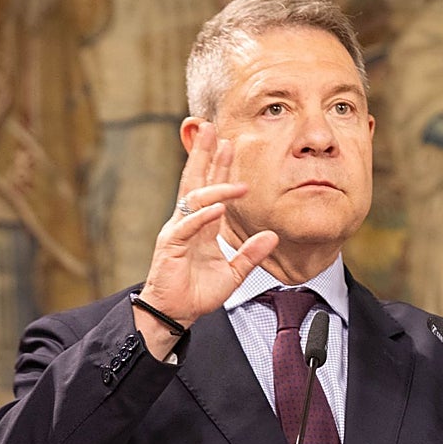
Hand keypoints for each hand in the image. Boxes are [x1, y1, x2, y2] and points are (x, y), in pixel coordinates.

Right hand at [137, 123, 276, 348]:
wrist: (176, 313)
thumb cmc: (198, 293)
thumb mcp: (233, 273)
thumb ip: (251, 254)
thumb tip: (272, 236)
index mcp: (201, 226)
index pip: (210, 189)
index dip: (219, 167)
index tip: (228, 144)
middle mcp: (187, 223)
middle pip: (195, 181)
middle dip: (203, 155)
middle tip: (211, 129)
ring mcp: (177, 231)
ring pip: (193, 198)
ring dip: (214, 183)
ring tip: (235, 175)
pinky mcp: (170, 245)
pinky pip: (187, 225)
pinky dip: (203, 215)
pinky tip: (217, 207)